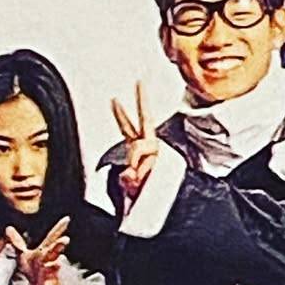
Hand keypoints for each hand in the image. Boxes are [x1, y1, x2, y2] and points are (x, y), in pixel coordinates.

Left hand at [5, 216, 69, 284]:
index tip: (67, 219)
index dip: (59, 228)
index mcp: (45, 252)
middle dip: (58, 246)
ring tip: (58, 263)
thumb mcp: (24, 255)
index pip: (52, 238)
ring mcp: (50, 275)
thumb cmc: (34, 270)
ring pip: (53, 269)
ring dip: (56, 266)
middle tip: (65, 240)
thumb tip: (8, 228)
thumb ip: (17, 242)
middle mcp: (49, 261)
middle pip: (54, 251)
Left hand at [111, 81, 158, 200]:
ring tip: (142, 180)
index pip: (129, 129)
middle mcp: (151, 146)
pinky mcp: (160, 156)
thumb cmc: (150, 197)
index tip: (115, 98)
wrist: (169, 204)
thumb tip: (128, 171)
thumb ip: (127, 177)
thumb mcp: (132, 185)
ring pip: (136, 147)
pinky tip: (145, 180)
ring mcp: (157, 150)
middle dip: (143, 99)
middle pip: (145, 119)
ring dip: (134, 166)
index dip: (121, 113)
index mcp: (143, 149)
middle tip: (140, 80)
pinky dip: (139, 174)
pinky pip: (141, 160)